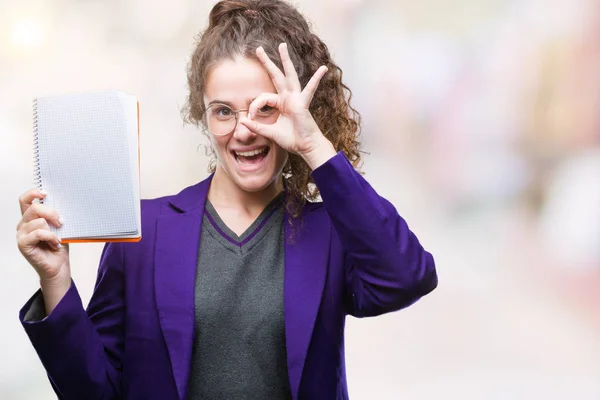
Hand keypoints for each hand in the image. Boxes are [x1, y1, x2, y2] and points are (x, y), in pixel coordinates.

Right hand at [16, 189, 70, 286]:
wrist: (59, 265)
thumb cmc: (59, 245)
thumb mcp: (59, 226)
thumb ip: (55, 215)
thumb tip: (61, 203)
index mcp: (30, 218)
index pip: (25, 200)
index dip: (33, 193)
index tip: (46, 194)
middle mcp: (23, 224)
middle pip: (34, 208)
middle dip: (51, 213)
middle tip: (61, 222)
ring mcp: (21, 234)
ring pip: (38, 221)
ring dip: (53, 230)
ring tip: (57, 239)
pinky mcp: (23, 244)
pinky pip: (38, 233)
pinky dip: (50, 237)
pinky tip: (55, 243)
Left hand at [240, 43, 336, 168]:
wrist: (306, 147)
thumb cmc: (292, 139)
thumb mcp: (270, 132)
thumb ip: (257, 127)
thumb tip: (242, 121)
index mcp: (281, 103)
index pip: (263, 98)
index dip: (254, 107)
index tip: (250, 119)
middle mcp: (288, 98)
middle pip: (276, 76)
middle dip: (267, 62)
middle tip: (259, 49)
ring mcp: (296, 99)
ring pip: (289, 76)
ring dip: (286, 60)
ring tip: (282, 45)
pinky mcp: (302, 104)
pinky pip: (310, 90)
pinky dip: (316, 79)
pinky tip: (323, 69)